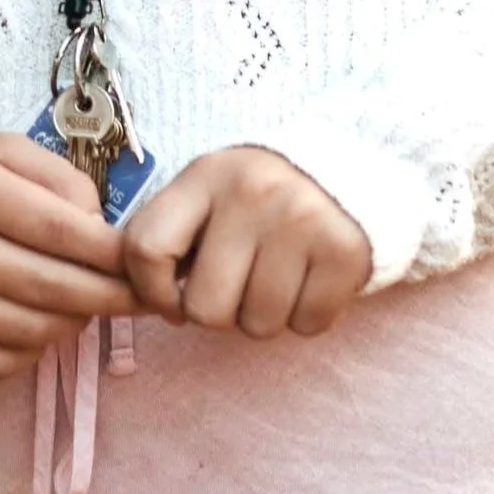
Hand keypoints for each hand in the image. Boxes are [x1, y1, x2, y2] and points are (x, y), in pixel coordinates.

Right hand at [0, 128, 138, 377]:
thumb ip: (56, 177)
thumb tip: (103, 231)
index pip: (56, 228)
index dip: (110, 252)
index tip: (141, 262)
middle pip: (46, 285)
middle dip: (106, 296)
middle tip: (136, 297)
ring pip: (26, 330)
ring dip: (72, 324)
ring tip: (88, 307)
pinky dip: (31, 350)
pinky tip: (42, 326)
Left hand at [120, 146, 371, 337]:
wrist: (354, 169)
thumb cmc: (263, 196)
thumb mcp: (210, 193)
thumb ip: (171, 235)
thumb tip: (138, 298)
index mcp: (206, 175)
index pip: (145, 249)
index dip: (153, 292)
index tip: (173, 298)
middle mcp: (252, 192)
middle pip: (205, 308)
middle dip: (220, 312)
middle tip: (240, 284)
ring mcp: (301, 220)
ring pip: (257, 325)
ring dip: (265, 316)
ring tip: (279, 276)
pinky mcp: (344, 251)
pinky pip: (307, 325)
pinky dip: (308, 315)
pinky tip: (312, 279)